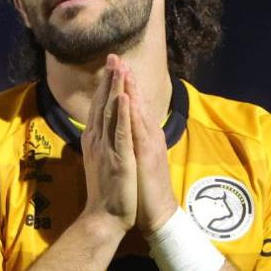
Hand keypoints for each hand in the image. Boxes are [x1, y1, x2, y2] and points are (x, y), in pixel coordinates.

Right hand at [80, 56, 137, 231]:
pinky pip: (120, 133)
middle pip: (103, 104)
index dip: (106, 86)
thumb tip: (98, 131)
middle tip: (112, 56)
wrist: (105, 217)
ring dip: (115, 89)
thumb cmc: (106, 193)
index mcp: (96, 141)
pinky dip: (122, 114)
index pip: (101, 108)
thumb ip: (101, 144)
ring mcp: (108, 149)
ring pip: (111, 113)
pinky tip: (124, 97)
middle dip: (109, 80)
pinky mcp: (119, 159)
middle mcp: (98, 141)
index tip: (110, 66)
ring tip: (118, 68)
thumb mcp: (102, 162)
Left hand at [116, 60, 178, 235]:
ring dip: (130, 89)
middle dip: (125, 80)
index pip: (131, 107)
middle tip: (116, 57)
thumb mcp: (134, 161)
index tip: (113, 68)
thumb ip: (130, 144)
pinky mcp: (145, 156)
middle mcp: (147, 136)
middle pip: (136, 103)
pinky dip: (132, 114)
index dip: (123, 87)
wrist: (156, 213)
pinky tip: (128, 99)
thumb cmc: (143, 190)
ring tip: (122, 68)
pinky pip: (137, 131)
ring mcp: (147, 145)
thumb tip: (120, 132)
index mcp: (142, 137)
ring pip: (138, 112)